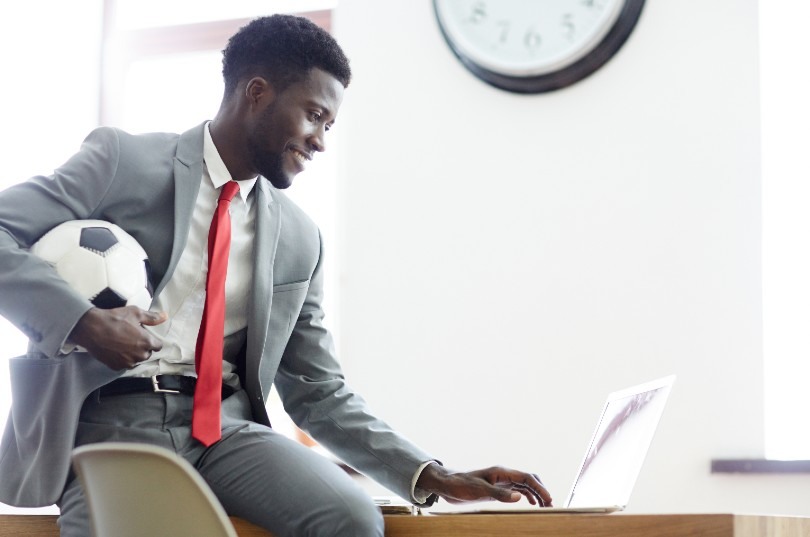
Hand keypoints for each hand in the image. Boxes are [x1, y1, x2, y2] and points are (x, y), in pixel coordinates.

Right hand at [69, 306, 166, 369]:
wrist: (91, 328)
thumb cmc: (114, 319)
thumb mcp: (135, 313)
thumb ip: (152, 317)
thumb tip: (165, 316)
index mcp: (147, 343)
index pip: (158, 346)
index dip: (152, 340)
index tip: (145, 335)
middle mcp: (139, 355)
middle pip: (147, 353)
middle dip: (142, 346)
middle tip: (132, 337)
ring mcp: (127, 362)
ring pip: (135, 359)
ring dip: (133, 353)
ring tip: (123, 342)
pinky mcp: (116, 366)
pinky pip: (124, 364)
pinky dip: (122, 358)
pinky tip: (115, 348)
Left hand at [416, 464, 552, 506]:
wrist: (448, 485)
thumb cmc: (461, 485)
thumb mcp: (480, 491)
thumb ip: (500, 494)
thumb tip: (520, 497)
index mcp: (501, 472)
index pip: (526, 477)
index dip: (539, 487)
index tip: (548, 499)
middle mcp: (503, 475)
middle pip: (528, 479)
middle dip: (541, 490)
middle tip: (550, 505)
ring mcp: (500, 481)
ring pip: (524, 485)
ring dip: (536, 493)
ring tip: (545, 506)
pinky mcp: (496, 488)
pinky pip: (516, 489)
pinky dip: (527, 495)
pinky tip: (530, 503)